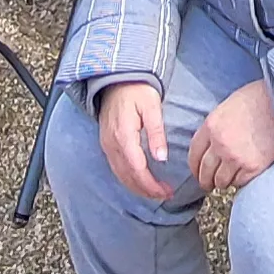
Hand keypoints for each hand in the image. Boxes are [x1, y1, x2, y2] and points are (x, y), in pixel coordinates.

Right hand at [96, 81, 177, 201]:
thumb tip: (161, 158)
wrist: (116, 78)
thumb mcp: (152, 107)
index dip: (151, 185)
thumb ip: (156, 133)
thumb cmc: (137, 89)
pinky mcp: (106, 142)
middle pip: (127, 176)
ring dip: (137, 186)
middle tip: (165, 194)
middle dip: (146, 190)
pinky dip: (128, 178)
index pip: (137, 169)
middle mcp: (112, 143)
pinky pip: (116, 167)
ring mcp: (106, 144)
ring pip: (120, 174)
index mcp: (124, 136)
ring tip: (156, 191)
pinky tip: (140, 180)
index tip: (167, 191)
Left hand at [189, 79, 273, 192]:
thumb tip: (209, 148)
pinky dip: (239, 181)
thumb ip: (215, 128)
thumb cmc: (256, 100)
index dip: (194, 167)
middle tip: (209, 184)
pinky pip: (240, 182)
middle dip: (205, 181)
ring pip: (221, 181)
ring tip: (227, 181)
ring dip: (223, 183)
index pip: (194, 154)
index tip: (197, 172)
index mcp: (211, 126)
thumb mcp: (226, 108)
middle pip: (205, 172)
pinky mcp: (253, 166)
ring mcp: (236, 157)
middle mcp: (220, 144)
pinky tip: (242, 175)